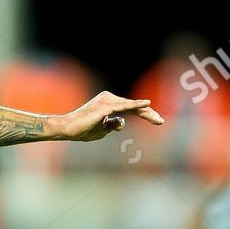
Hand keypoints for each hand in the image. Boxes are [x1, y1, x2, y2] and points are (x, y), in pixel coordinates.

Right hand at [50, 92, 164, 142]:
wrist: (68, 129)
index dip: (145, 114)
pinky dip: (136, 105)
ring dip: (146, 113)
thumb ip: (113, 124)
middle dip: (148, 114)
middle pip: (133, 106)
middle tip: (161, 122)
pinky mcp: (106, 106)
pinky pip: (124, 106)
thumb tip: (122, 122)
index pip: (131, 108)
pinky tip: (147, 104)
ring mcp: (108, 101)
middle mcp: (109, 99)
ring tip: (158, 120)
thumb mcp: (103, 129)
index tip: (157, 121)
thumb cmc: (83, 129)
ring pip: (131, 106)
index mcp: (110, 103)